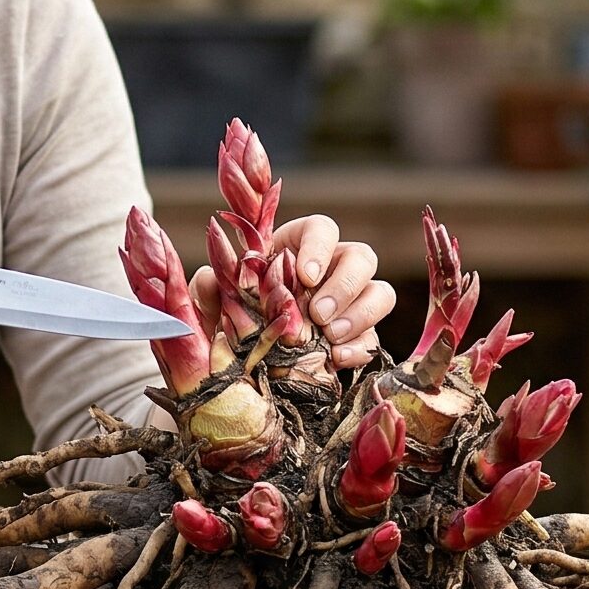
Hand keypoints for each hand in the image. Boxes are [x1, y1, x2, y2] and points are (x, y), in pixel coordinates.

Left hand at [189, 215, 394, 370]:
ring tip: (331, 337)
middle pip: (362, 257)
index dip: (319, 247)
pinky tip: (337, 359)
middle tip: (320, 314)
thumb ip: (211, 288)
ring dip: (362, 314)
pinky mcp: (358, 334)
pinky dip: (360, 347)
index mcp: (297, 248)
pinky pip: (374, 335)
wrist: (244, 358)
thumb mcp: (216, 301)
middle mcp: (332, 269)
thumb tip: (207, 279)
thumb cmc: (233, 314)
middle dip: (345, 285)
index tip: (307, 275)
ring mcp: (351, 302)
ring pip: (380, 292)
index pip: (321, 229)